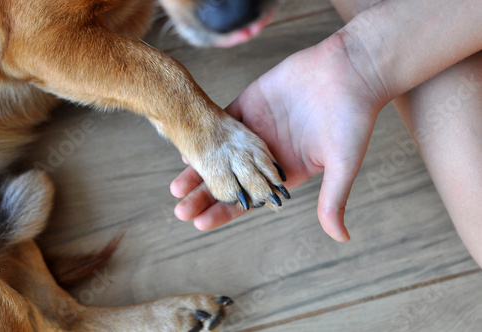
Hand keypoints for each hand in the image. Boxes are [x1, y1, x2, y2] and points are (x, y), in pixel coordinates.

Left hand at [171, 34, 385, 241]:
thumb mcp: (343, 163)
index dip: (224, 212)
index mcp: (285, 173)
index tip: (200, 224)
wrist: (350, 70)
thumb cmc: (352, 119)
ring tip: (175, 188)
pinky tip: (187, 151)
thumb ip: (333, 199)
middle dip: (205, 196)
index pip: (248, 199)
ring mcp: (255, 131)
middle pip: (229, 181)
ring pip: (220, 155)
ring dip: (199, 170)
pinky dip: (204, 137)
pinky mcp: (249, 105)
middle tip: (180, 210)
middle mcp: (266, 156)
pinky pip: (221, 124)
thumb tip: (341, 238)